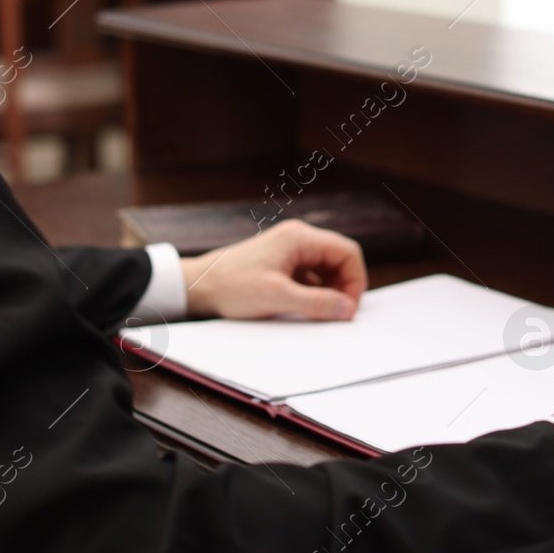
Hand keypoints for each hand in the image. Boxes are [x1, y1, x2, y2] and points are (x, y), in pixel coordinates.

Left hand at [179, 219, 366, 320]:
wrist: (198, 286)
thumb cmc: (232, 286)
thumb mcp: (277, 297)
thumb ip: (316, 303)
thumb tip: (348, 309)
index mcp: (300, 238)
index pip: (347, 252)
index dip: (355, 281)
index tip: (348, 308)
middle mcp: (298, 239)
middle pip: (339, 259)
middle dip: (344, 287)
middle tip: (338, 314)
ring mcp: (290, 250)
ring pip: (326, 269)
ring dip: (330, 291)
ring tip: (321, 313)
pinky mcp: (282, 264)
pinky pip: (311, 276)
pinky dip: (315, 292)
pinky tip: (306, 309)